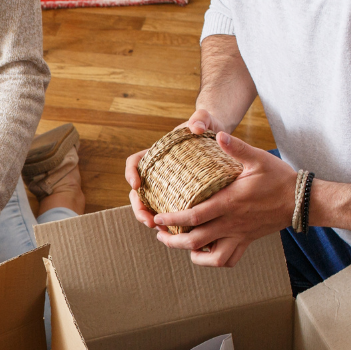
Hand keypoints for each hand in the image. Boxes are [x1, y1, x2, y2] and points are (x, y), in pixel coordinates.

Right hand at [125, 110, 226, 229]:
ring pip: (149, 205)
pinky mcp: (178, 195)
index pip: (134, 163)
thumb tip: (195, 128)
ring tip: (158, 229)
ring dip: (149, 218)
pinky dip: (168, 222)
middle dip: (138, 207)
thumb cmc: (208, 126)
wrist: (220, 137)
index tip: (136, 184)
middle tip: (148, 220)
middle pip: (137, 192)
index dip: (130, 174)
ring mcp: (166, 185)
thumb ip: (200, 118)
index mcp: (156, 154)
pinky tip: (177, 231)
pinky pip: (167, 210)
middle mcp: (157, 172)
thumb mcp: (204, 119)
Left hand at [149, 130, 297, 267]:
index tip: (157, 217)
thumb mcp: (258, 159)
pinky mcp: (247, 241)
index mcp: (229, 203)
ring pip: (212, 257)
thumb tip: (219, 135)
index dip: (172, 219)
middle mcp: (232, 223)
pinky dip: (213, 260)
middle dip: (172, 240)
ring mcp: (240, 235)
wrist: (301, 200)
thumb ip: (236, 147)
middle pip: (195, 241)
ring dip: (192, 254)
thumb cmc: (279, 178)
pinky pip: (228, 260)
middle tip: (159, 233)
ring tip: (180, 245)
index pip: (194, 216)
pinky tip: (204, 252)